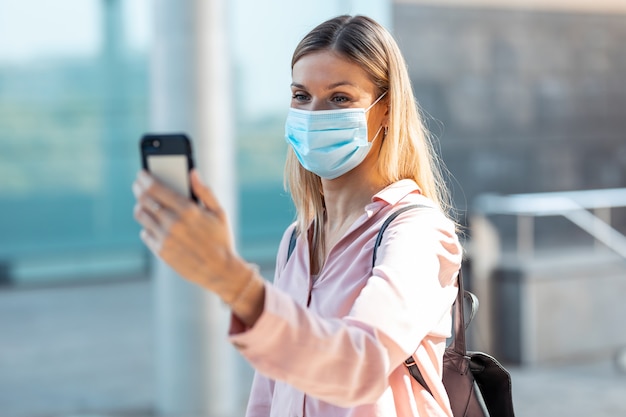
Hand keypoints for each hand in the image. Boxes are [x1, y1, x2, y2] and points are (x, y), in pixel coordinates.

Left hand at [132, 170, 250, 301]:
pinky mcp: (161, 251)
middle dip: (139, 189)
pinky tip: (154, 224)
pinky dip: (147, 226)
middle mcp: (173, 223)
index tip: (142, 173)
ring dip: (140, 207)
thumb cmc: (221, 239)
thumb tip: (193, 172)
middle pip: (144, 200)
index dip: (145, 178)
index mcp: (188, 210)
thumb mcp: (219, 212)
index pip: (156, 188)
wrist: (220, 270)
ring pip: (141, 216)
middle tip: (139, 185)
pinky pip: (145, 234)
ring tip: (145, 204)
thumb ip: (205, 191)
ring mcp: (165, 238)